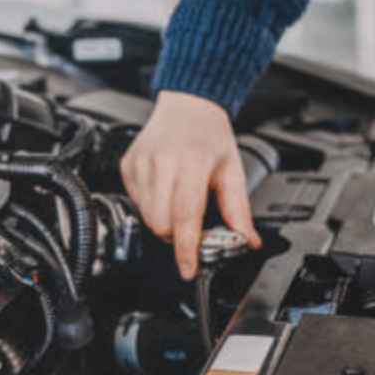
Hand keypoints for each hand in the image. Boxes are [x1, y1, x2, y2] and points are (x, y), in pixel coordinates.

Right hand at [121, 90, 261, 279]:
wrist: (187, 105)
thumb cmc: (209, 135)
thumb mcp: (232, 171)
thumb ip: (238, 210)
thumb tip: (247, 241)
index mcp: (191, 163)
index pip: (185, 216)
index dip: (186, 249)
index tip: (189, 269)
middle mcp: (162, 163)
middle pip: (162, 224)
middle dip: (177, 235)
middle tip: (192, 226)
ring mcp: (140, 164)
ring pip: (147, 218)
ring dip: (164, 222)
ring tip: (179, 203)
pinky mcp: (127, 166)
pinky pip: (136, 203)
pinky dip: (152, 206)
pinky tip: (164, 189)